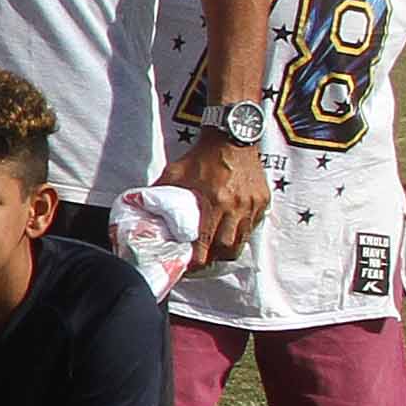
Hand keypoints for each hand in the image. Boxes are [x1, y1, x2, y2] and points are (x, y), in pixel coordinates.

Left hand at [170, 129, 268, 265]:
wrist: (232, 137)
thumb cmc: (202, 156)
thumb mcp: (175, 173)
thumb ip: (161, 193)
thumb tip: (142, 208)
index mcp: (215, 202)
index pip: (207, 244)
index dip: (198, 260)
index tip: (188, 267)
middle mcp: (237, 207)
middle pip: (228, 249)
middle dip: (214, 259)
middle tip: (201, 261)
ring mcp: (253, 205)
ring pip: (243, 240)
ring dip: (228, 249)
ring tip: (215, 251)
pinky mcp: (263, 201)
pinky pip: (253, 226)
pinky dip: (241, 233)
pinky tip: (229, 231)